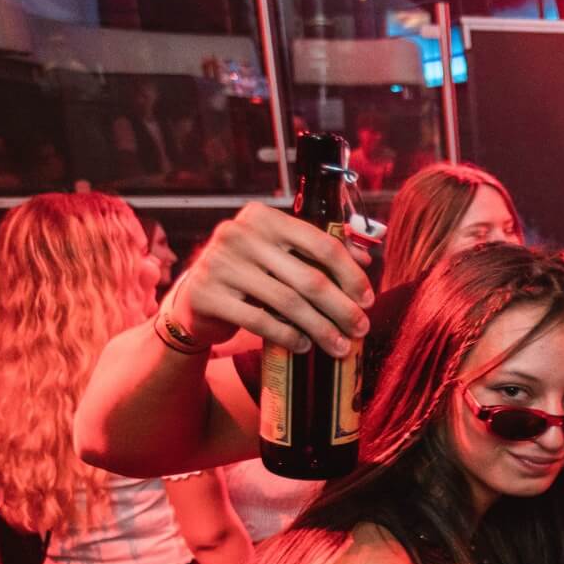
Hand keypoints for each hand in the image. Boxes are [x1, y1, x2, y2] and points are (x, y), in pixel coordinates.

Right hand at [167, 202, 372, 354]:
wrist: (195, 297)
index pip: (321, 243)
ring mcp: (220, 264)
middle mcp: (239, 234)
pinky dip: (289, 336)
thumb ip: (319, 251)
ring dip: (321, 328)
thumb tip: (365, 260)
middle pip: (309, 278)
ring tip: (339, 345)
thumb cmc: (250, 273)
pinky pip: (261, 321)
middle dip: (342, 308)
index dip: (350, 274)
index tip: (368, 299)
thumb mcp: (281, 255)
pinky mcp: (207, 295)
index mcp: (263, 217)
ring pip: (288, 303)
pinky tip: (305, 345)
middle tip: (361, 329)